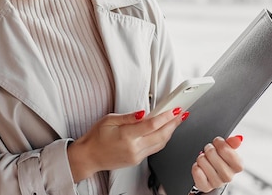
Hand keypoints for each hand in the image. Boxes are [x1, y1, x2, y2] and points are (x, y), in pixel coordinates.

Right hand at [67, 108, 186, 181]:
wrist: (89, 157)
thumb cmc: (96, 137)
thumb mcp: (109, 120)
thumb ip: (129, 117)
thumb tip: (143, 113)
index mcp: (126, 136)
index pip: (152, 125)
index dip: (166, 117)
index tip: (174, 110)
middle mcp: (133, 148)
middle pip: (161, 135)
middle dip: (174, 123)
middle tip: (182, 113)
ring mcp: (136, 156)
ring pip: (160, 144)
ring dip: (171, 131)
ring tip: (177, 120)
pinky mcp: (137, 160)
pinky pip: (154, 149)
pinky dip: (163, 138)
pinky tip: (165, 130)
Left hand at [191, 135, 243, 192]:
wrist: (212, 176)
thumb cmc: (220, 161)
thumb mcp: (227, 150)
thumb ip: (232, 143)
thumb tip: (237, 139)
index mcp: (237, 165)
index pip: (224, 148)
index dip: (218, 143)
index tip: (217, 144)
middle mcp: (228, 176)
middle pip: (211, 153)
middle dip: (208, 149)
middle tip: (210, 153)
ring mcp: (217, 182)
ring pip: (202, 160)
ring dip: (202, 158)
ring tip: (206, 161)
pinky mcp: (205, 187)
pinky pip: (196, 171)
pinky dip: (196, 166)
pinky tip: (201, 168)